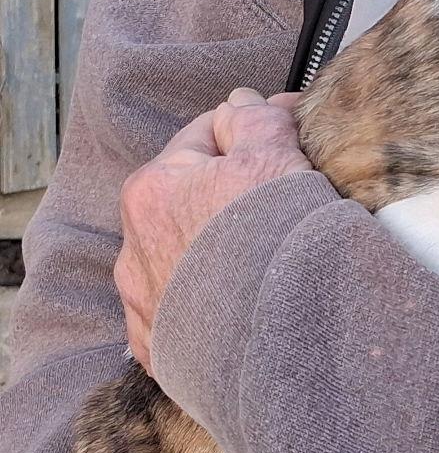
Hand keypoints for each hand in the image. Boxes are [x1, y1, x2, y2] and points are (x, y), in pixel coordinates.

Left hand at [115, 88, 308, 370]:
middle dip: (230, 195)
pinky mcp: (160, 351)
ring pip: (183, 259)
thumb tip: (242, 101)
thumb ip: (253, 118)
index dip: (251, 131)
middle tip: (283, 201)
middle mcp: (135, 246)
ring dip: (214, 252)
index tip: (289, 137)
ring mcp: (143, 304)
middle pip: (190, 200)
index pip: (203, 136)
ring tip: (265, 260)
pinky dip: (209, 304)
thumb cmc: (275, 242)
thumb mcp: (275, 157)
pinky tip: (245, 303)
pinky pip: (184, 313)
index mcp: (154, 188)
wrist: (281, 341)